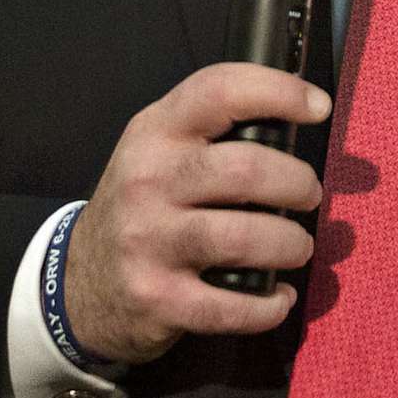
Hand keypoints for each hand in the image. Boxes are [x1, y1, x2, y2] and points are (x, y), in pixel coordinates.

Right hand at [62, 63, 330, 365]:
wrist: (79, 282)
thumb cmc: (142, 206)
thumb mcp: (158, 150)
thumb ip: (212, 132)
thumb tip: (301, 117)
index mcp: (155, 131)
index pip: (220, 91)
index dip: (279, 92)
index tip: (318, 108)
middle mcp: (148, 181)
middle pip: (248, 169)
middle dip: (298, 183)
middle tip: (309, 195)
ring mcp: (150, 242)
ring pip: (248, 237)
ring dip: (292, 244)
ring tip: (297, 247)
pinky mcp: (158, 299)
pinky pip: (233, 306)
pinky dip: (270, 305)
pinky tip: (278, 297)